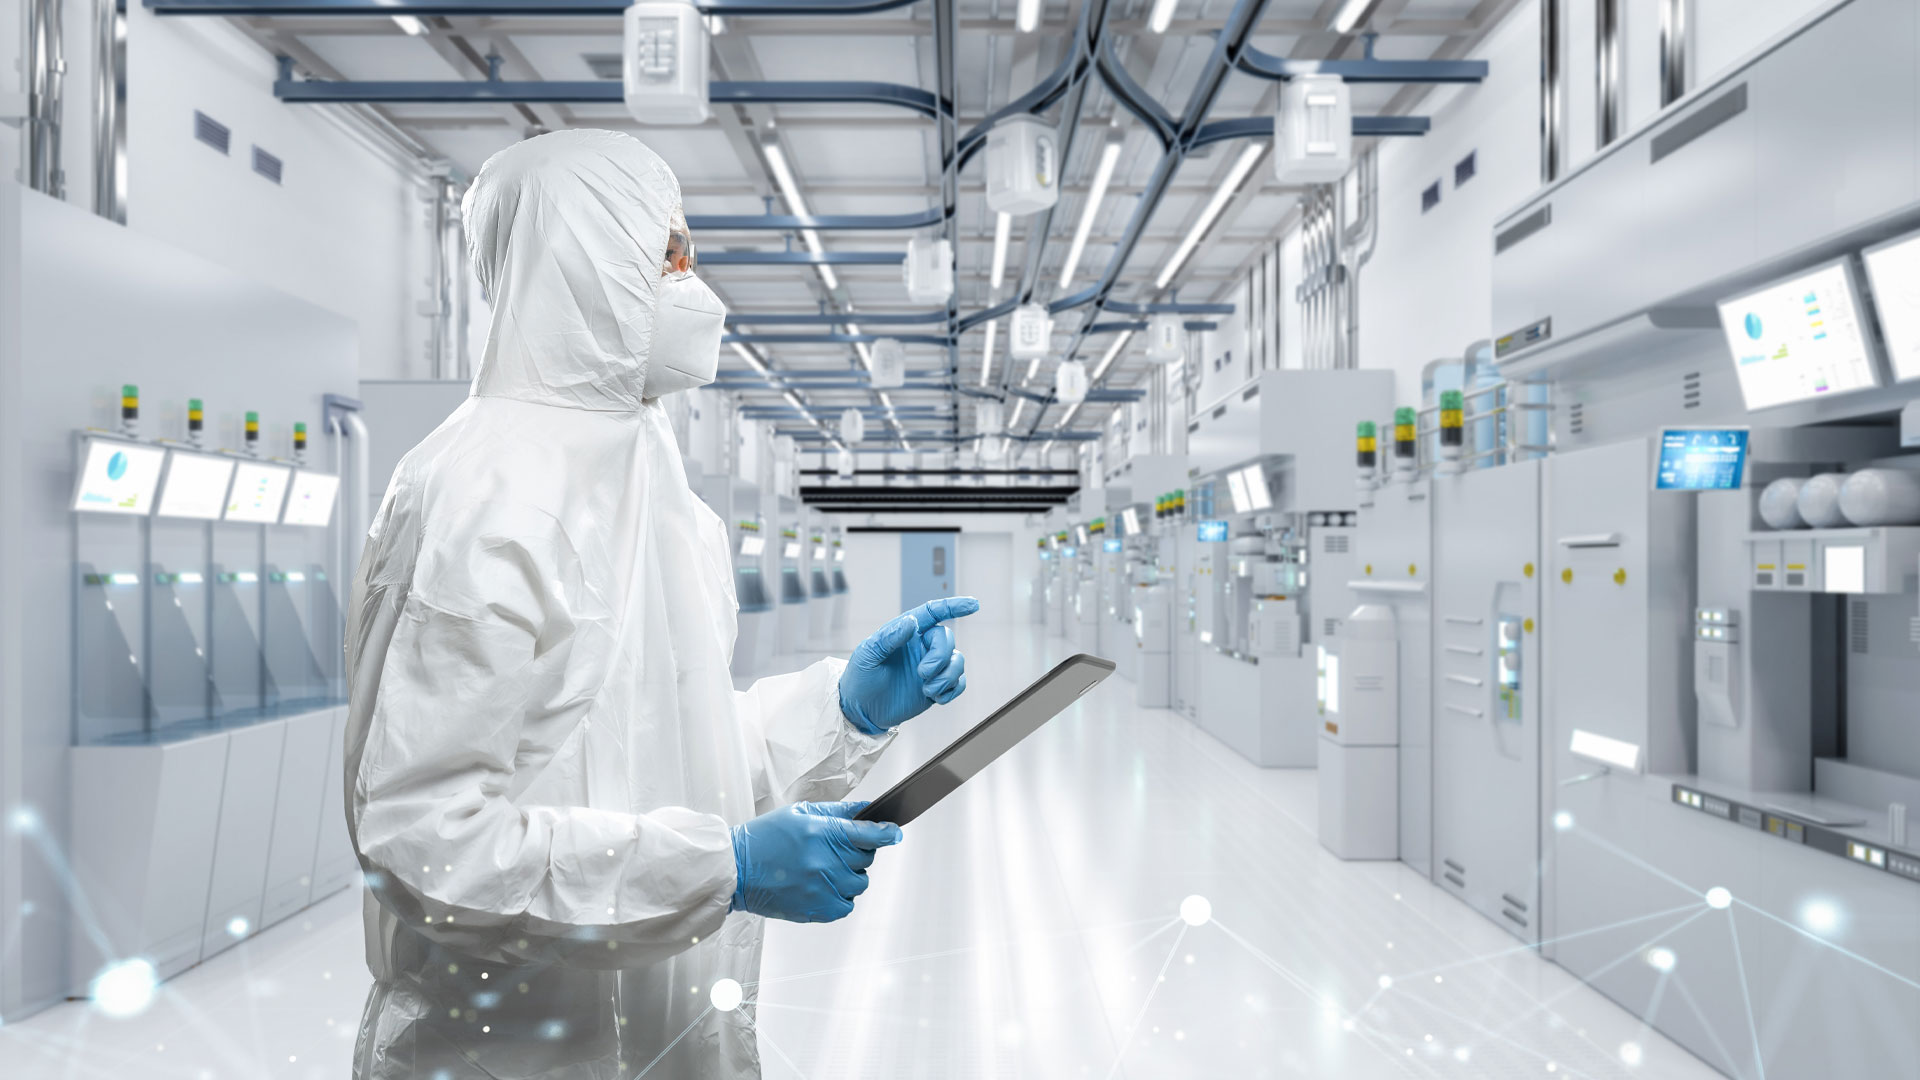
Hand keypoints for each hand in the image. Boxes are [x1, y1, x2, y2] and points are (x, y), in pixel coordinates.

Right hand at [730, 801, 902, 922]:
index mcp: (822, 833)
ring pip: (860, 882)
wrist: (736, 870)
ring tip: (826, 869)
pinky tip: (823, 886)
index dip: (887, 832)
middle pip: (867, 858)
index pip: (870, 834)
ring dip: (850, 875)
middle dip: (857, 851)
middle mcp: (826, 861)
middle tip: (836, 849)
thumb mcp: (799, 813)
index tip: (893, 833)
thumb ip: (836, 812)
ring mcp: (823, 887)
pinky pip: (847, 905)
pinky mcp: (817, 909)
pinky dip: (841, 896)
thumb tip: (865, 810)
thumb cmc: (764, 839)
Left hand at [839, 597, 979, 734]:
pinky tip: (935, 698)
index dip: (954, 606)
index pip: (933, 613)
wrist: (861, 709)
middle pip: (947, 639)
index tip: (973, 604)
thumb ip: (889, 637)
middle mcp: (921, 647)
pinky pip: (958, 682)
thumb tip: (912, 622)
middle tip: (922, 673)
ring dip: (947, 676)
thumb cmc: (860, 678)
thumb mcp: (868, 655)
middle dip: (940, 656)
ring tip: (927, 690)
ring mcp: (930, 667)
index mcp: (906, 633)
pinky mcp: (936, 686)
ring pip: (957, 661)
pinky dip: (952, 690)